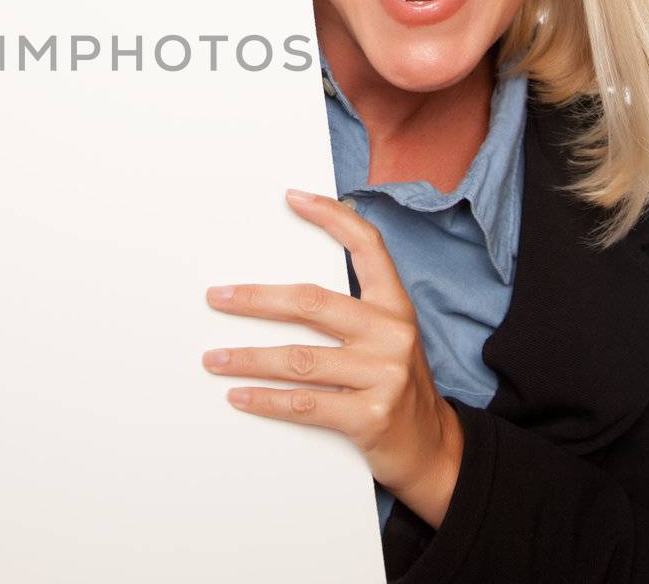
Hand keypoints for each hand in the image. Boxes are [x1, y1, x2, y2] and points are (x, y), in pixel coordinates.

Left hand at [202, 188, 463, 528]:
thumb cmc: (396, 387)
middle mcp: (391, 334)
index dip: (331, 217)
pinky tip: (239, 395)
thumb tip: (280, 291)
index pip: (367, 246)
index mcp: (395, 306)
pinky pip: (304, 403)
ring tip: (214, 357)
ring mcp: (383, 375)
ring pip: (298, 359)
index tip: (293, 198)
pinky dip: (265, 400)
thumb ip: (351, 311)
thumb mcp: (386, 338)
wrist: (434, 450)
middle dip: (255, 300)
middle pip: (311, 303)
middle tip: (217, 298)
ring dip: (247, 359)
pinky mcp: (371, 417)